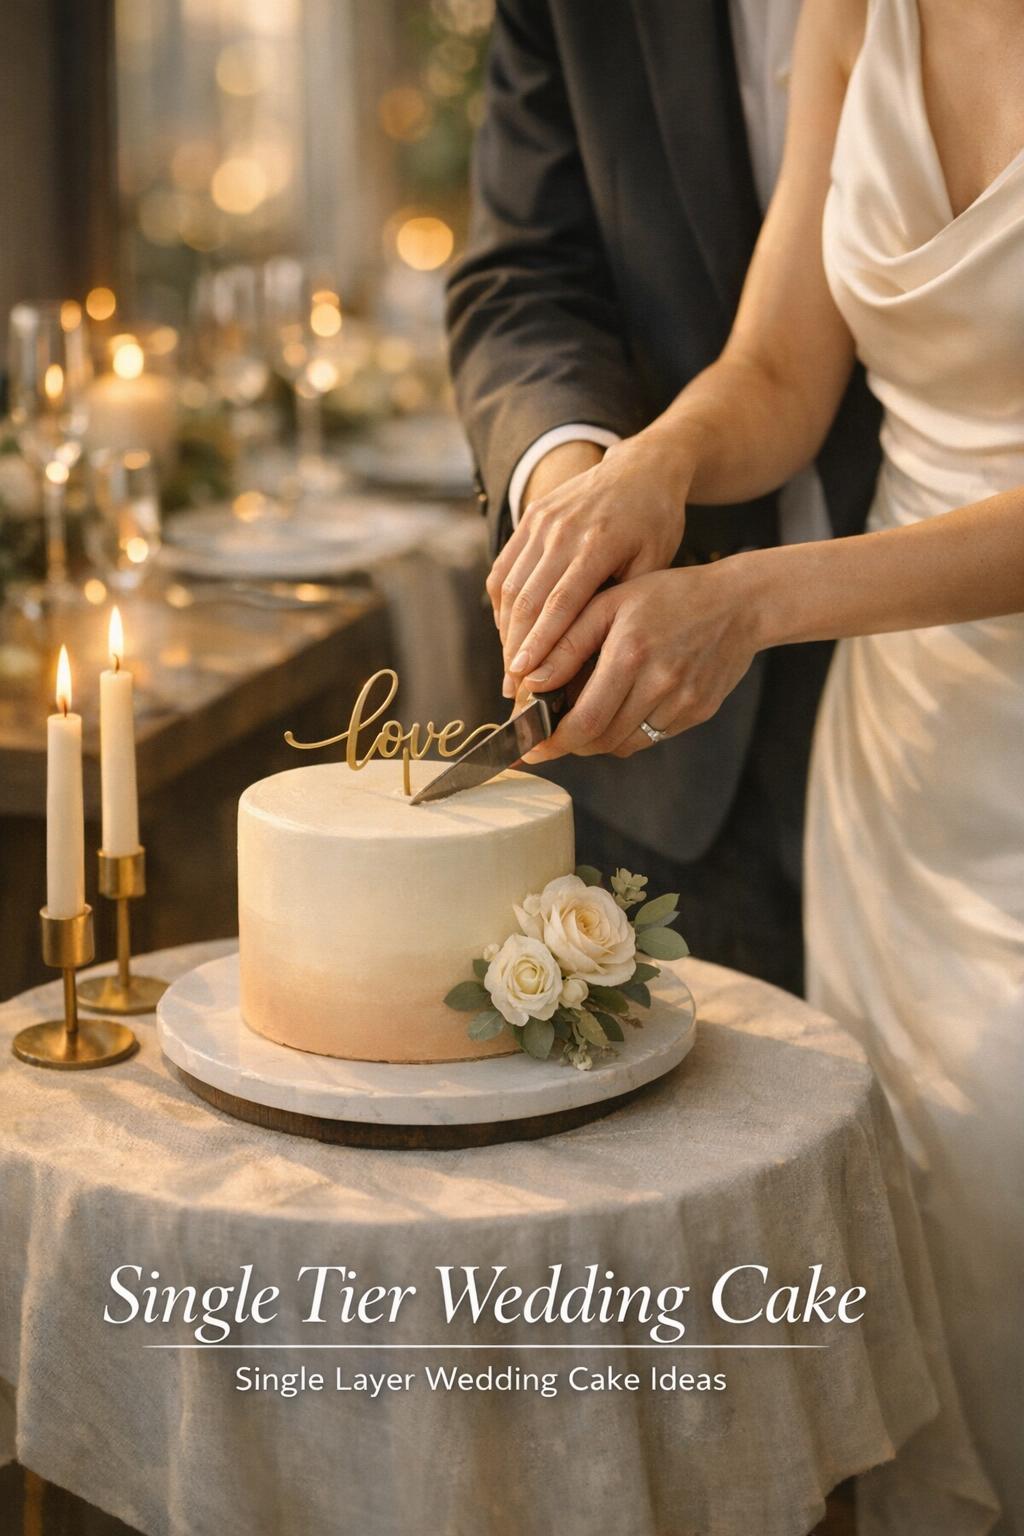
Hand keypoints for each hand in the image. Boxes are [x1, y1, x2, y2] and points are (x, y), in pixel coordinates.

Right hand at [487, 434, 690, 696]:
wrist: (641, 466)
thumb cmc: (655, 521)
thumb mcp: (654, 562)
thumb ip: (623, 602)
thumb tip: (596, 656)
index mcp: (598, 542)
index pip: (560, 602)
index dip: (540, 643)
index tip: (525, 679)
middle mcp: (561, 530)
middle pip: (527, 600)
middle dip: (516, 650)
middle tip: (515, 693)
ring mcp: (540, 522)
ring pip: (509, 587)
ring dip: (506, 634)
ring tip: (511, 673)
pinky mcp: (528, 519)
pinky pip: (504, 569)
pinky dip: (502, 607)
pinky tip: (508, 635)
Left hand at [517, 561, 760, 762]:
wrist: (739, 604)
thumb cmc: (668, 597)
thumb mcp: (610, 604)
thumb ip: (566, 642)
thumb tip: (529, 680)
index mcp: (631, 653)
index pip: (584, 720)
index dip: (554, 742)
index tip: (532, 749)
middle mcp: (660, 683)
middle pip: (602, 739)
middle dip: (570, 743)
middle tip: (553, 735)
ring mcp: (683, 702)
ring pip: (625, 744)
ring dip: (598, 738)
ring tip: (589, 714)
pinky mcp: (698, 713)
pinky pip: (651, 737)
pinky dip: (629, 731)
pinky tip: (626, 705)